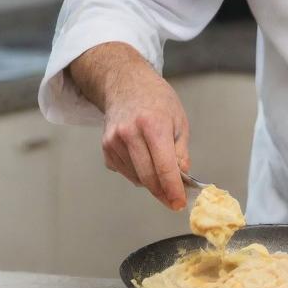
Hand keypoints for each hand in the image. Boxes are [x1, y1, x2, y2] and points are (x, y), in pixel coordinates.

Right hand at [100, 74, 190, 211]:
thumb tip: (182, 176)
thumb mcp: (179, 120)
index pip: (164, 167)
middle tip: (173, 200)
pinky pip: (124, 172)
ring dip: (150, 182)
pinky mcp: (106, 147)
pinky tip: (143, 158)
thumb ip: (180, 151)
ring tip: (160, 170)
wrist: (126, 84)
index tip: (179, 203)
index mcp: (154, 124)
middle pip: (148, 177)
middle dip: (163, 193)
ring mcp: (114, 141)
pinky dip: (137, 173)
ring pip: (136, 177)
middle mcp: (130, 133)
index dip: (173, 189)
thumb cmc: (157, 100)